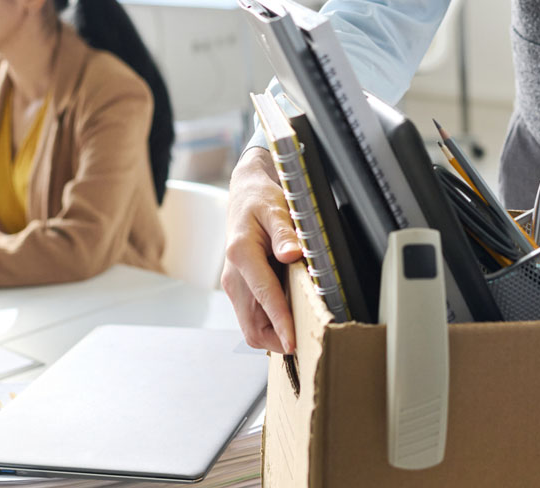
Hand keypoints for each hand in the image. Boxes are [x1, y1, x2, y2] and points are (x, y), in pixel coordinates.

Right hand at [221, 147, 303, 353]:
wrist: (245, 195)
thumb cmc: (261, 200)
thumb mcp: (276, 208)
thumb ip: (284, 232)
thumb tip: (293, 254)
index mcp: (241, 254)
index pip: (263, 296)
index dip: (280, 322)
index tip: (293, 342)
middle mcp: (233, 274)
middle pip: (251, 325)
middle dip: (277, 340)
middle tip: (306, 346)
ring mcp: (234, 284)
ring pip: (251, 326)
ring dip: (274, 335)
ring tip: (301, 335)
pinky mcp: (240, 288)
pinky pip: (253, 316)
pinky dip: (270, 324)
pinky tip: (290, 320)